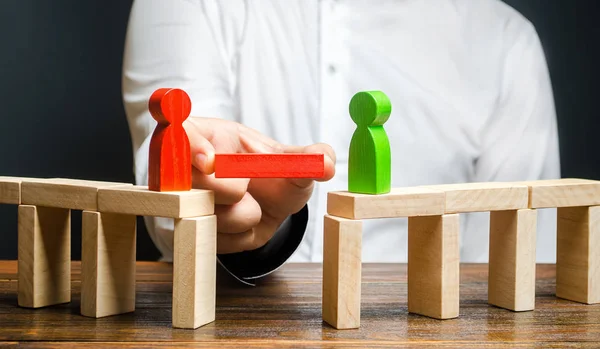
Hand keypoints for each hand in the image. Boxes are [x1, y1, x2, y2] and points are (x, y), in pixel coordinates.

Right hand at [183, 117, 335, 253]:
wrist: (262, 202)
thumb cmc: (267, 171)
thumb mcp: (288, 161)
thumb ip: (306, 159)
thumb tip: (325, 160)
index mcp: (200, 135)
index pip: (182, 134)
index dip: (193, 146)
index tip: (212, 160)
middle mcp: (179, 167)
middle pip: (192, 183)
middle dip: (231, 190)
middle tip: (246, 185)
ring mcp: (178, 199)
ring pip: (205, 216)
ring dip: (241, 216)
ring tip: (249, 203)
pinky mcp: (187, 230)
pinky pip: (213, 241)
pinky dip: (238, 237)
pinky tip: (242, 223)